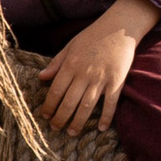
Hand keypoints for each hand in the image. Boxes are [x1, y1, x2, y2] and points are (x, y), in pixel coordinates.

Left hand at [38, 0, 160, 134]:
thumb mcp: (70, 46)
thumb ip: (56, 63)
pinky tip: (101, 128)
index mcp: (71, 65)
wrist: (119, 27)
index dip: (49, 106)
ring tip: (72, 132)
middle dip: (60, 118)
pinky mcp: (117, 81)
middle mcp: (84, 74)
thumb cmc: (93, 36)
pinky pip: (110, 103)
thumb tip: (40, 77)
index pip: (56, 90)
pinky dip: (106, 117)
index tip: (45, 116)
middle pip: (69, 102)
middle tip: (56, 128)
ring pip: (87, 106)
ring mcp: (101, 78)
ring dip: (78, 122)